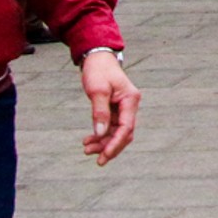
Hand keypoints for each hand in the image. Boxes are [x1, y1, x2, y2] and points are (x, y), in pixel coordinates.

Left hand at [80, 52, 139, 166]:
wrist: (97, 59)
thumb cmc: (98, 71)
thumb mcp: (97, 90)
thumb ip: (99, 112)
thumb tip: (100, 134)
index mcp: (130, 100)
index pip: (126, 128)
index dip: (115, 144)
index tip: (104, 156)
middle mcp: (130, 105)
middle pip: (124, 133)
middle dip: (110, 147)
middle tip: (95, 159)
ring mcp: (123, 108)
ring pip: (117, 132)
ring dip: (104, 143)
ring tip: (86, 149)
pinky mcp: (115, 109)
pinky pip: (111, 127)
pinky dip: (101, 135)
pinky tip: (89, 140)